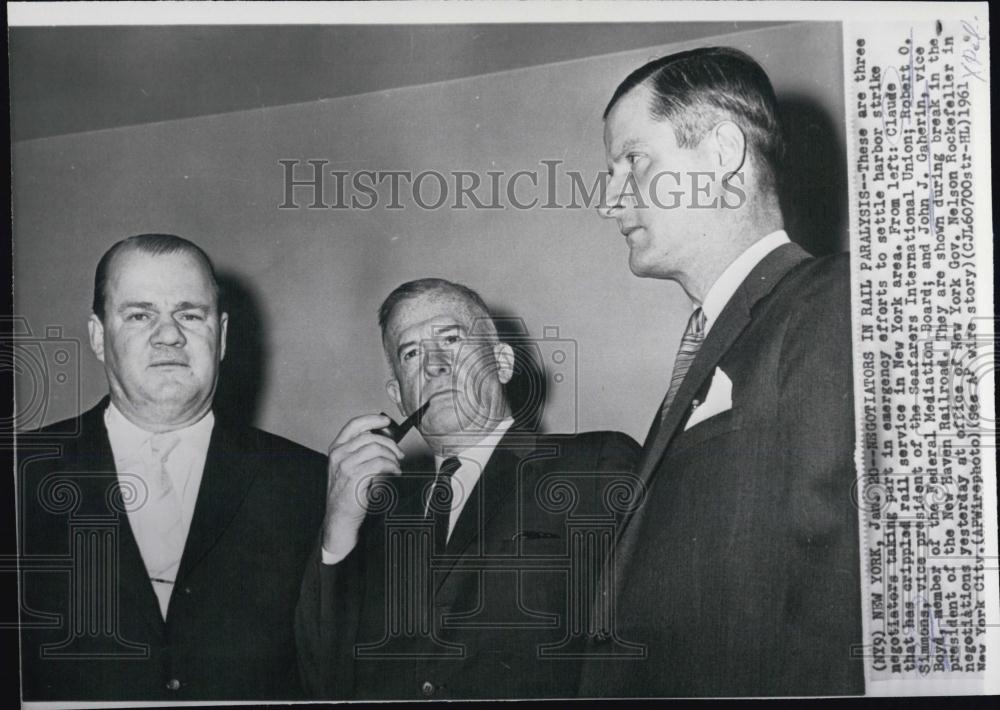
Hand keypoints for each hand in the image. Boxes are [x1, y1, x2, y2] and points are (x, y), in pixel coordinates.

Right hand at [322, 414, 403, 554]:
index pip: (354, 425)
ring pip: (376, 449)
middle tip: (398, 454)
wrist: (339, 516)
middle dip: (389, 444)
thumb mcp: (348, 467)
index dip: (372, 419)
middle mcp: (339, 454)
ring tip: (396, 465)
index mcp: (336, 449)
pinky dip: (392, 466)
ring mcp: (345, 465)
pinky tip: (394, 472)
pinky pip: (380, 463)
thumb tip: (383, 442)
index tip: (385, 421)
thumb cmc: (345, 494)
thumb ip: (360, 452)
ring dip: (392, 456)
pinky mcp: (355, 476)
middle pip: (370, 437)